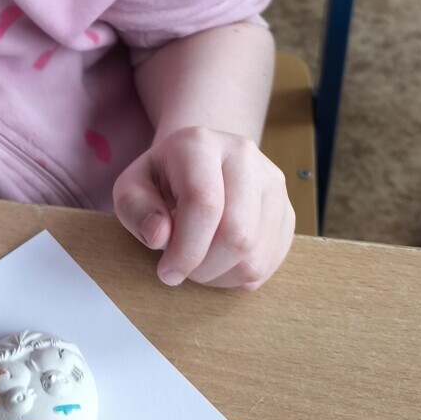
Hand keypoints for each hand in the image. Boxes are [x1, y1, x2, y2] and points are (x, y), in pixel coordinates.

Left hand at [112, 125, 293, 290]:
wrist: (200, 164)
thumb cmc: (162, 179)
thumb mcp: (132, 187)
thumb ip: (136, 209)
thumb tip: (160, 235)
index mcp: (200, 143)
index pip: (204, 202)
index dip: (185, 248)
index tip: (166, 271)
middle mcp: (244, 156)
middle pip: (237, 233)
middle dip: (204, 267)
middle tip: (181, 270)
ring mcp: (272, 183)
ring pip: (256, 254)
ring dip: (221, 275)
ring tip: (199, 263)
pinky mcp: (287, 211)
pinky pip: (270, 262)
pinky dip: (240, 276)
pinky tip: (219, 262)